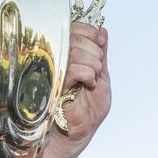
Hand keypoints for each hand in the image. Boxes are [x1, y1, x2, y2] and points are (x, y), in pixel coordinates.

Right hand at [47, 23, 110, 156]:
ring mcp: (54, 72)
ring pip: (75, 52)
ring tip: (92, 79)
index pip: (75, 28)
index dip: (90, 31)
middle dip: (95, 51)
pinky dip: (88, 73)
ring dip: (93, 64)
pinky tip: (87, 84)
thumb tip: (103, 30)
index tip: (100, 42)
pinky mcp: (54, 85)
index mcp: (67, 54)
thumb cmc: (89, 108)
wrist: (81, 130)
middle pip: (75, 37)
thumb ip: (101, 53)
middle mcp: (57, 60)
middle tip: (97, 68)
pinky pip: (74, 68)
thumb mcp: (101, 74)